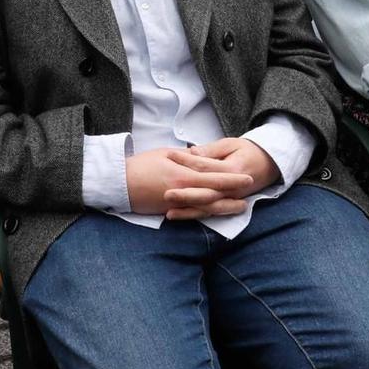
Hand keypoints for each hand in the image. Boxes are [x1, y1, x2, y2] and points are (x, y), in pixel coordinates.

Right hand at [125, 145, 257, 219]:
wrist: (118, 183)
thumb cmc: (140, 165)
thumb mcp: (165, 154)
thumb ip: (185, 157)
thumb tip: (200, 157)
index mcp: (183, 175)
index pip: (214, 177)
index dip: (232, 179)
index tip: (248, 178)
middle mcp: (183, 192)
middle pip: (214, 195)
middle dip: (233, 195)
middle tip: (250, 195)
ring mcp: (176, 204)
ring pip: (206, 208)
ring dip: (224, 208)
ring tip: (240, 207)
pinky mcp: (169, 211)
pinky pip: (192, 214)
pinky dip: (206, 214)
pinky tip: (216, 213)